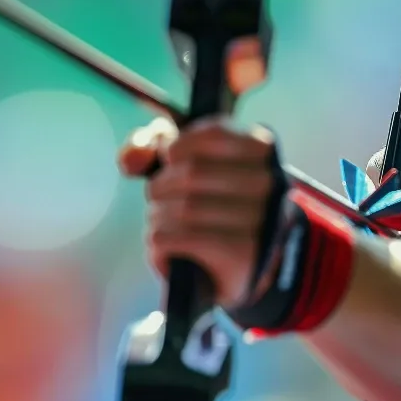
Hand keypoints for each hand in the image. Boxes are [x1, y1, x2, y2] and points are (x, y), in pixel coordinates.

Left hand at [118, 117, 277, 306]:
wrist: (239, 267)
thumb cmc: (209, 207)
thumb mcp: (188, 162)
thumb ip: (152, 143)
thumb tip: (130, 160)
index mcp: (263, 152)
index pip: (215, 133)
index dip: (179, 146)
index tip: (171, 160)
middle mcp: (269, 184)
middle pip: (194, 172)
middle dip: (161, 186)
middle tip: (159, 200)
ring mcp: (260, 220)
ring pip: (185, 208)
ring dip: (159, 217)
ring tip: (161, 224)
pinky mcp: (242, 253)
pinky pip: (180, 238)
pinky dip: (159, 241)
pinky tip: (164, 246)